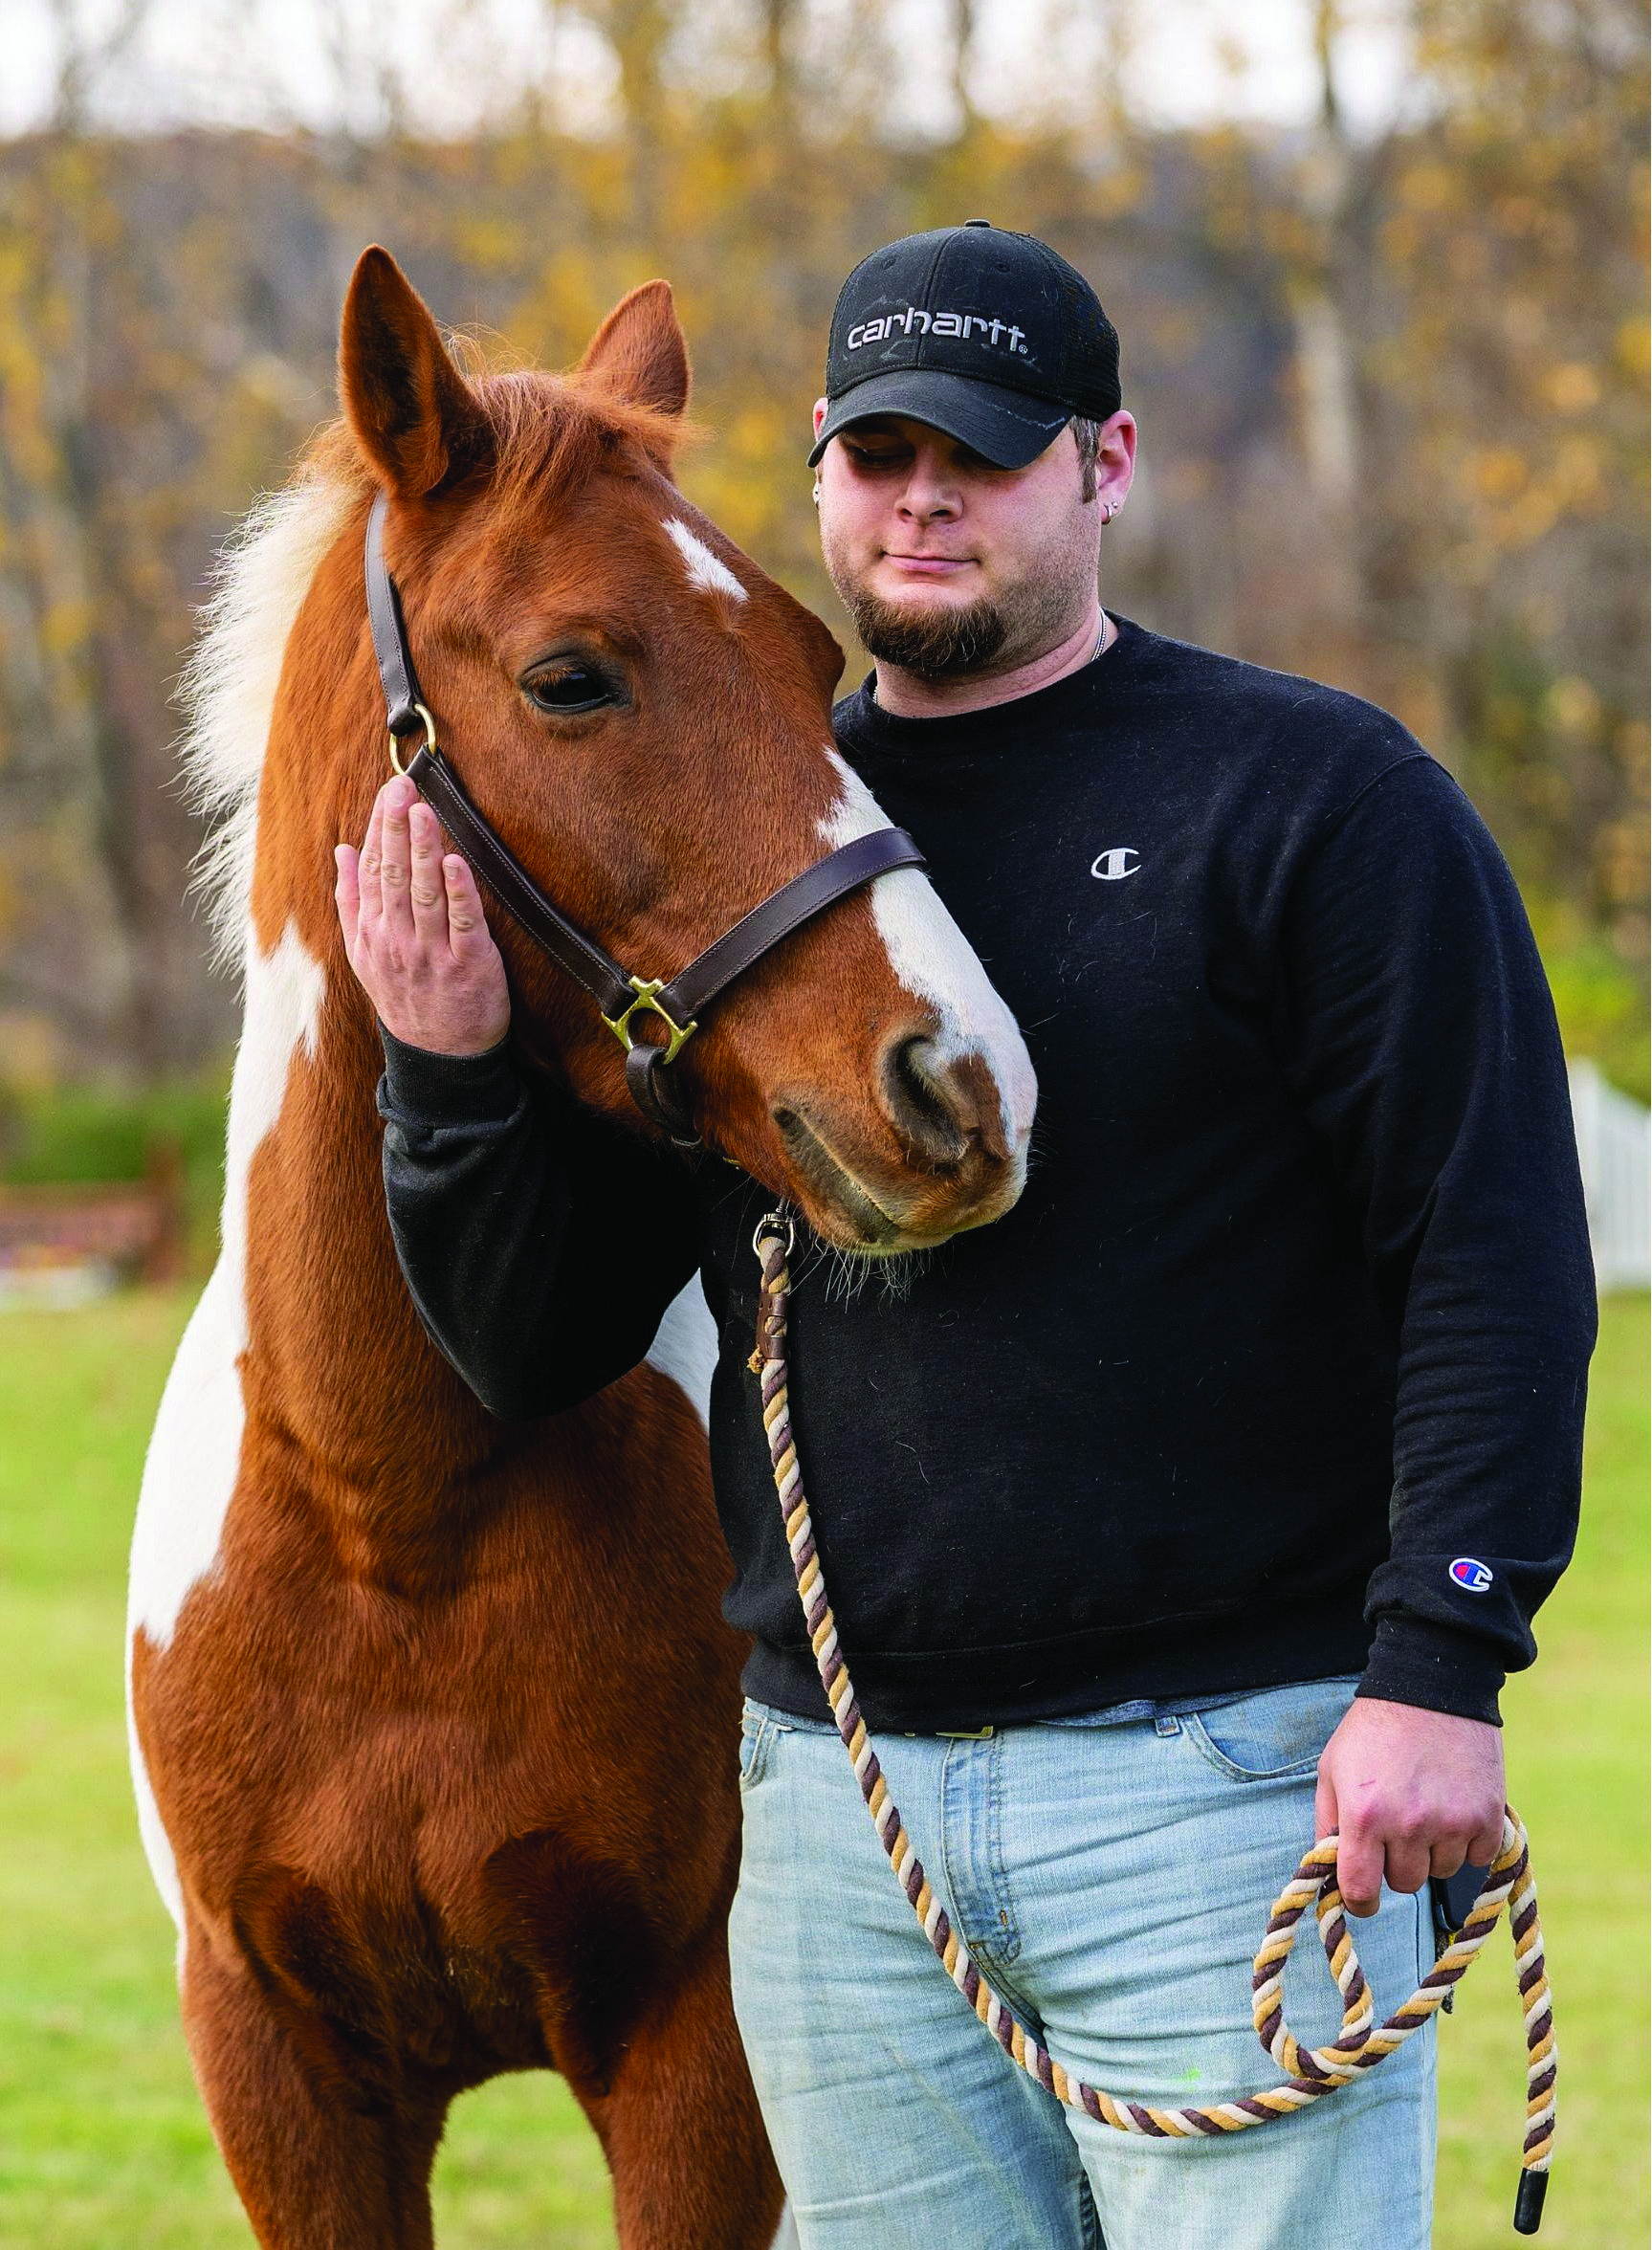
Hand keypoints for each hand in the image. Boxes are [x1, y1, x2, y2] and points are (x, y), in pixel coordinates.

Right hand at [335, 775, 511, 1054]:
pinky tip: (455, 863)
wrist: (439, 1056)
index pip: (371, 868)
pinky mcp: (468, 966)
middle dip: (397, 828)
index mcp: (371, 931)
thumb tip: (341, 850)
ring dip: (423, 850)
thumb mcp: (364, 953)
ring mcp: (430, 953)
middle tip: (403, 787)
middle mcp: (395, 939)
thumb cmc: (405, 995)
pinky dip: (459, 893)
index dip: (380, 827)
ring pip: (424, 893)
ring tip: (425, 812)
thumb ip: (350, 900)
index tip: (390, 790)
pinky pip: (463, 924)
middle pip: (392, 874)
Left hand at [1315, 1696, 1504, 1918]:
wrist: (1431, 1687)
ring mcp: (1451, 1823)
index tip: (1362, 1897)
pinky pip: (1475, 1859)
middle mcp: (1409, 1825)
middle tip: (1397, 1824)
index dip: (1358, 1900)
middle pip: (1404, 1883)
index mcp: (1364, 1814)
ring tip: (1426, 1807)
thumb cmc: (1373, 1730)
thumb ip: (1327, 1823)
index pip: (1360, 1890)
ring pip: (1439, 1872)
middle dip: (1397, 1861)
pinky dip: (1465, 1842)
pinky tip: (1453, 1807)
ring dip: (1432, 1851)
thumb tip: (1331, 1873)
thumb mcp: (1331, 1769)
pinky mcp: (1486, 1818)